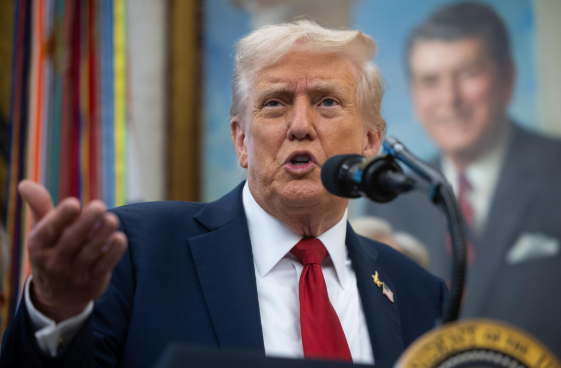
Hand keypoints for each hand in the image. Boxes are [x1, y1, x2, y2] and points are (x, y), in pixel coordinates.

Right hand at [19, 180, 127, 322]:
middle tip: (100, 205)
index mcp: (39, 246)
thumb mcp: (42, 232)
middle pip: (71, 240)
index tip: (74, 202)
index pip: (48, 231)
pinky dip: (113, 252)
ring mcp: (74, 274)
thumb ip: (39, 207)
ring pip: (90, 252)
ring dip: (102, 234)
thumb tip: (25, 183)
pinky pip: (104, 266)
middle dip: (86, 222)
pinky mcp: (93, 282)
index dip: (60, 217)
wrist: (59, 296)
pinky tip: (120, 238)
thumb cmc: (52, 251)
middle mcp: (54, 261)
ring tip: (112, 219)